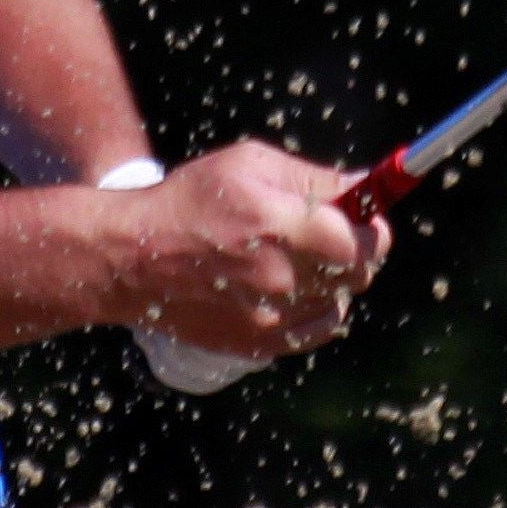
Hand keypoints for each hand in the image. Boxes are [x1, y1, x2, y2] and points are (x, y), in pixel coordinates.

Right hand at [107, 140, 390, 362]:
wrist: (133, 260)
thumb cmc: (191, 201)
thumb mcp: (249, 164)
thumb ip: (314, 178)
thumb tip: (367, 186)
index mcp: (283, 224)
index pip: (367, 240)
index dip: (372, 226)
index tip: (364, 216)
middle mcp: (283, 276)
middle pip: (360, 273)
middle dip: (354, 250)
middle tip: (330, 234)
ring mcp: (274, 317)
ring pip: (340, 300)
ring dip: (331, 279)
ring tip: (294, 259)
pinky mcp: (262, 343)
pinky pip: (318, 328)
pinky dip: (314, 308)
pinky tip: (287, 287)